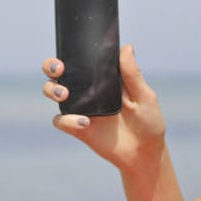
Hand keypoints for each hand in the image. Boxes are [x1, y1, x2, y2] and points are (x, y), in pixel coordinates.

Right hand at [42, 44, 165, 173]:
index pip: (82, 60)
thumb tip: (127, 47)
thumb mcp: (144, 96)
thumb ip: (132, 74)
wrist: (145, 153)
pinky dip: (67, 120)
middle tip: (60, 69)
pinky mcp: (78, 128)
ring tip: (64, 94)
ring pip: (53, 92)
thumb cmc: (148, 122)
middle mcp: (88, 90)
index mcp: (103, 78)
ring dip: (52, 89)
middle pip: (59, 73)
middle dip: (51, 66)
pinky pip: (61, 120)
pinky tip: (85, 122)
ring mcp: (81, 108)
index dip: (70, 51)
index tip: (70, 49)